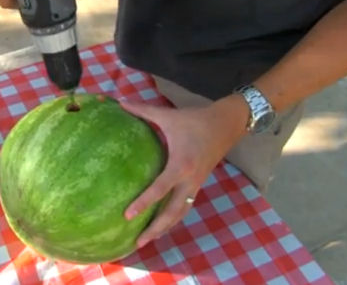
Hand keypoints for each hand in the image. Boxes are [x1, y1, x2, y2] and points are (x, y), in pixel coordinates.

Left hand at [121, 95, 248, 246]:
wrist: (226, 124)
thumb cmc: (195, 120)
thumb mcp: (168, 116)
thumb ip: (143, 111)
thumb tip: (120, 103)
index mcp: (180, 164)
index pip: (159, 189)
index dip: (143, 203)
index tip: (127, 215)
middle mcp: (189, 180)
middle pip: (173, 213)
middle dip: (156, 229)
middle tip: (138, 243)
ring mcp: (196, 184)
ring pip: (181, 213)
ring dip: (165, 228)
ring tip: (147, 240)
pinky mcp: (198, 185)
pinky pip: (185, 206)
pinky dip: (173, 218)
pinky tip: (161, 225)